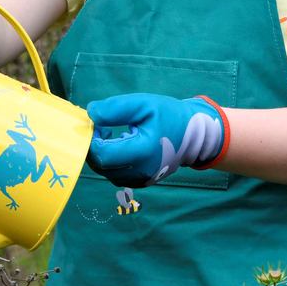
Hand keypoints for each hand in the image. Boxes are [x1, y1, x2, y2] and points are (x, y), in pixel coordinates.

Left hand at [87, 93, 228, 186]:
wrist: (194, 135)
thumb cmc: (169, 115)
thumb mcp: (144, 104)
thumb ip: (115, 108)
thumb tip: (91, 114)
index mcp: (142, 151)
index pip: (102, 154)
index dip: (92, 139)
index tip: (98, 123)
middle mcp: (141, 171)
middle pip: (101, 165)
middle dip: (94, 146)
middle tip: (102, 128)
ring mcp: (142, 179)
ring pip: (106, 172)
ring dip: (102, 154)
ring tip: (112, 136)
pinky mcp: (142, 182)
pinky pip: (116, 175)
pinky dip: (112, 162)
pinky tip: (120, 146)